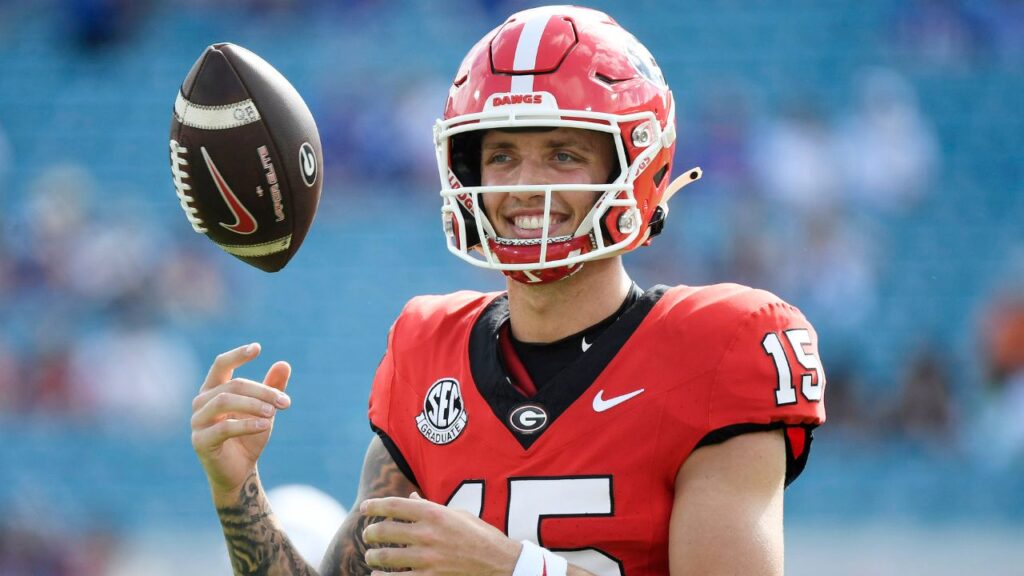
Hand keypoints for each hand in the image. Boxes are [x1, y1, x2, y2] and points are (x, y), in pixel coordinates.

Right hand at [190, 343, 291, 500]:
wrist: (239, 472)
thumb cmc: (249, 436)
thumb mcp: (264, 410)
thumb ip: (272, 388)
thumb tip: (284, 363)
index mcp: (214, 390)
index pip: (221, 364)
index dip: (237, 354)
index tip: (257, 348)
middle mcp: (201, 402)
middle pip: (232, 385)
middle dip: (262, 391)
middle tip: (285, 401)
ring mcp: (197, 422)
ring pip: (224, 401)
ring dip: (253, 404)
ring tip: (273, 413)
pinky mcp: (200, 441)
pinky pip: (223, 427)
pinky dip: (247, 424)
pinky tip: (265, 426)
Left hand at [361, 492, 519, 575]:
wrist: (501, 564)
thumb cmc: (481, 536)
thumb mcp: (459, 515)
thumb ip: (432, 507)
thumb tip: (412, 496)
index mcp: (434, 514)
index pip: (394, 505)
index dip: (375, 505)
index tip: (365, 508)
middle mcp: (427, 534)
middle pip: (385, 530)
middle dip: (371, 532)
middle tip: (368, 535)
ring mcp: (428, 558)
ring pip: (386, 557)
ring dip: (373, 556)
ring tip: (371, 556)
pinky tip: (377, 575)